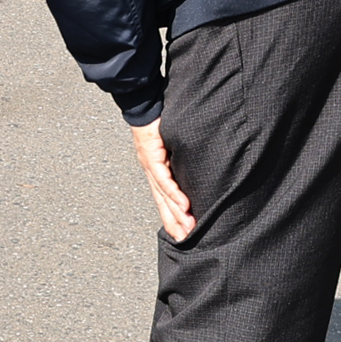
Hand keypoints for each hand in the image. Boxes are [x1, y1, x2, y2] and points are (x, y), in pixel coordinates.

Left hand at [129, 120, 199, 245]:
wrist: (143, 102)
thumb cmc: (159, 121)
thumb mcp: (172, 145)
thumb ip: (181, 160)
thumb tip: (197, 170)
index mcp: (155, 170)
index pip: (163, 199)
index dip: (171, 218)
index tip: (182, 235)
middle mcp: (151, 171)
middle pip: (162, 202)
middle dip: (174, 223)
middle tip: (187, 240)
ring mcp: (149, 164)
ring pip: (163, 194)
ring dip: (177, 213)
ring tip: (189, 228)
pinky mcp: (151, 154)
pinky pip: (163, 177)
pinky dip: (174, 192)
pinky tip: (183, 205)